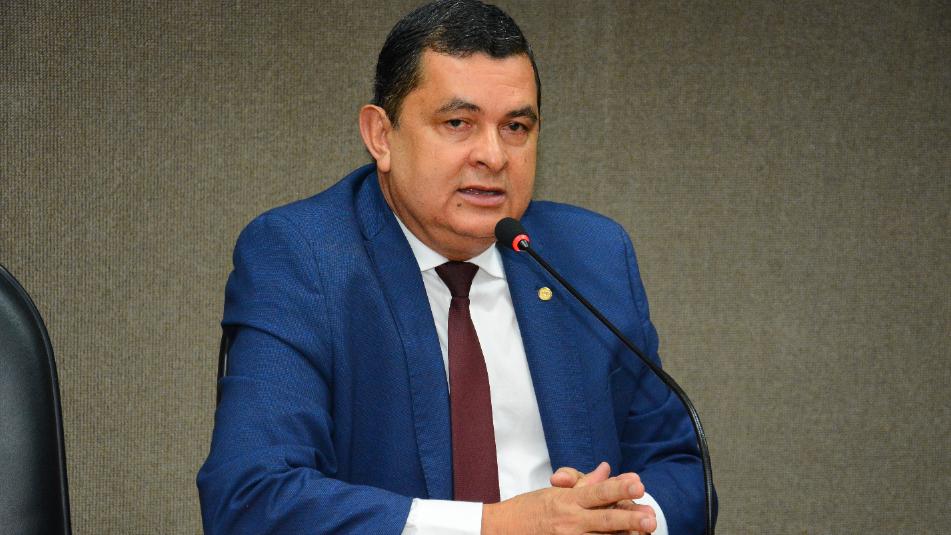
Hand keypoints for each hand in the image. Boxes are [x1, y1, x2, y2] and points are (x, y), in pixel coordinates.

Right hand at [481, 473, 656, 534]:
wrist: (503, 530)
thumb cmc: (529, 509)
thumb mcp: (556, 492)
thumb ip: (584, 483)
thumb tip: (606, 469)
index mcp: (569, 501)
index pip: (598, 492)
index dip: (619, 487)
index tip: (638, 483)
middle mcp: (570, 521)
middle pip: (605, 519)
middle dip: (630, 518)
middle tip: (650, 518)